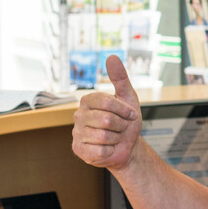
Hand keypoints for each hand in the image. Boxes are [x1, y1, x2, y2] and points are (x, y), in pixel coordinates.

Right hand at [72, 54, 141, 171]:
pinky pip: (99, 151)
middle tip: (121, 128)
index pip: (106, 102)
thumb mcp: (128, 98)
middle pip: (106, 120)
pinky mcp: (78, 149)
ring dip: (116, 139)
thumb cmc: (126, 122)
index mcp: (88, 100)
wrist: (127, 146)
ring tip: (114, 138)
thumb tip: (111, 56)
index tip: (131, 115)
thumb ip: (120, 78)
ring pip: (103, 136)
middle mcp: (78, 115)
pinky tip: (107, 148)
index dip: (123, 110)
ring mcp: (76, 133)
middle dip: (121, 126)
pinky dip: (109, 151)